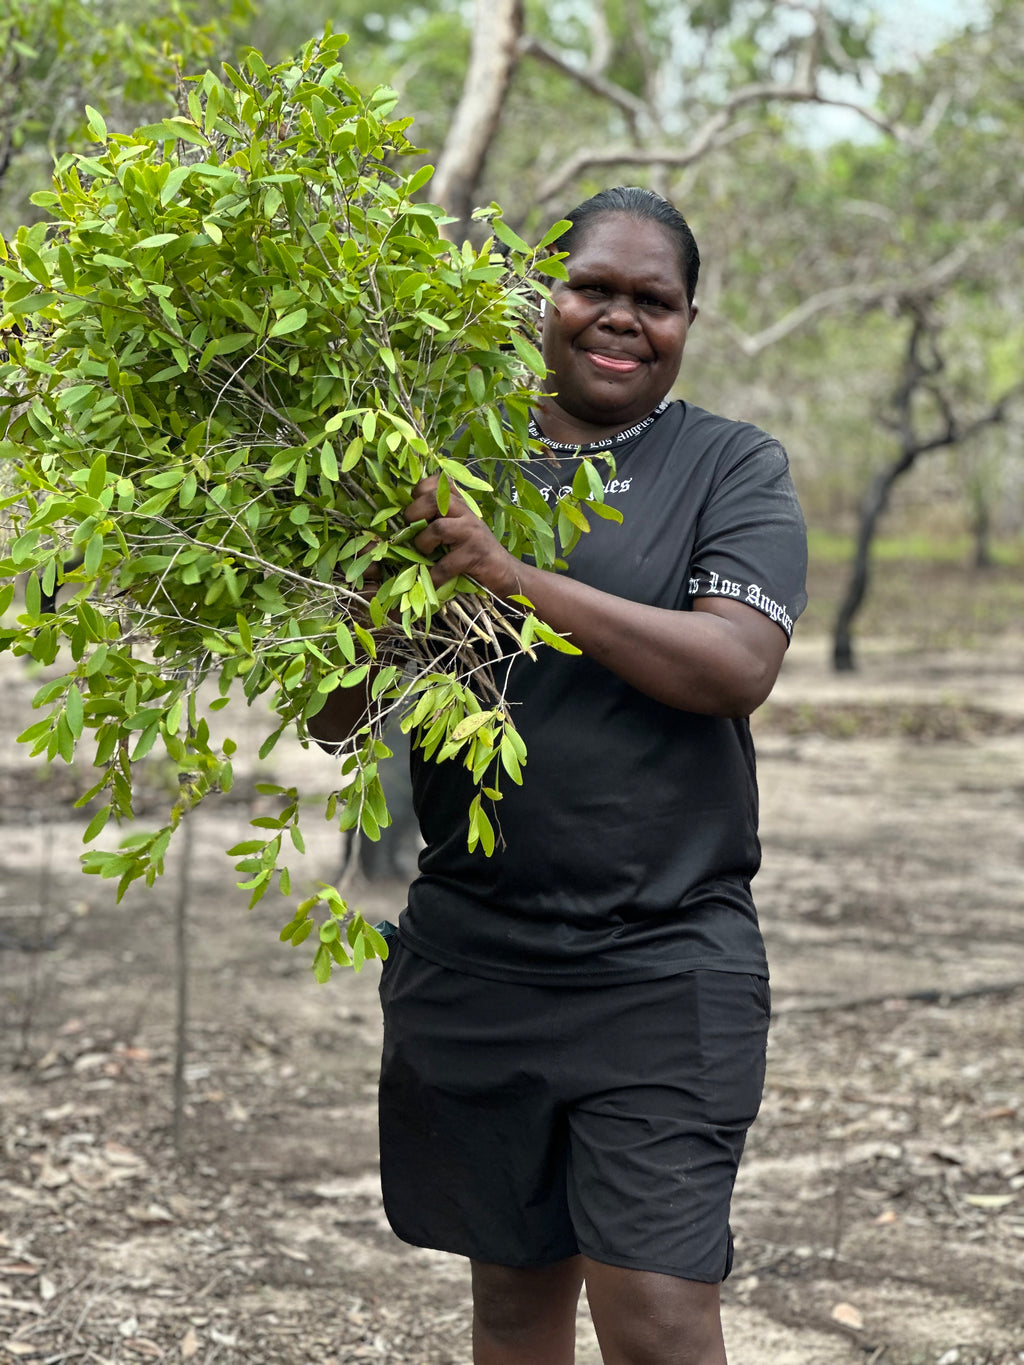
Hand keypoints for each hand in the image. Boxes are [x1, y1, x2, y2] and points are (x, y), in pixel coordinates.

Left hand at [405, 476, 520, 598]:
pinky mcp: (474, 555)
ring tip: (425, 551)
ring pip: (438, 527)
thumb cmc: (474, 550)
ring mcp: (472, 532)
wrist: (503, 571)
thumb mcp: (458, 527)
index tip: (415, 508)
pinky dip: (434, 575)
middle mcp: (466, 513)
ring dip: (423, 542)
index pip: (437, 482)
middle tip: (412, 530)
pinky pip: (446, 564)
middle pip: (434, 498)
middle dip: (414, 513)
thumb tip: (405, 520)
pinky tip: (432, 580)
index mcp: (460, 504)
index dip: (419, 491)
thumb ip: (439, 517)